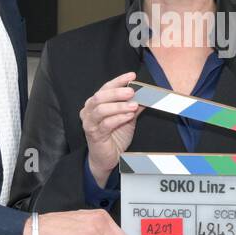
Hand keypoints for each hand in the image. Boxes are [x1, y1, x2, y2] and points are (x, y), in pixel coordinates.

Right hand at [81, 71, 141, 186]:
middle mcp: (89, 111)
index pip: (106, 87)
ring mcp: (89, 123)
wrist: (107, 158)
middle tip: (132, 91)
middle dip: (117, 92)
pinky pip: (105, 124)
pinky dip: (118, 118)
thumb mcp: (127, 117)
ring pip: (101, 109)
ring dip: (119, 106)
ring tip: (133, 105)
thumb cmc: (114, 136)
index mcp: (95, 103)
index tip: (132, 76)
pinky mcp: (94, 135)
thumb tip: (147, 93)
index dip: (119, 80)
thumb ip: (134, 105)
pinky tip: (128, 116)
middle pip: (100, 96)